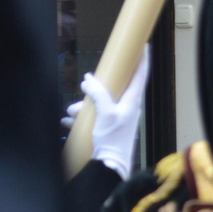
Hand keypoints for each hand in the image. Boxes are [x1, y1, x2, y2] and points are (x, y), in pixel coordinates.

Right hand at [63, 46, 149, 178]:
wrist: (109, 165)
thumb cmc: (112, 139)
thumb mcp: (105, 113)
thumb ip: (98, 94)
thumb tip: (88, 80)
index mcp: (132, 101)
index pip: (140, 75)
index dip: (143, 60)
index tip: (144, 46)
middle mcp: (128, 107)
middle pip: (115, 87)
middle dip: (98, 86)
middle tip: (89, 83)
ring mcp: (118, 117)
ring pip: (100, 103)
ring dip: (84, 105)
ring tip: (71, 111)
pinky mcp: (108, 127)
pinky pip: (93, 116)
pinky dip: (81, 117)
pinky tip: (68, 121)